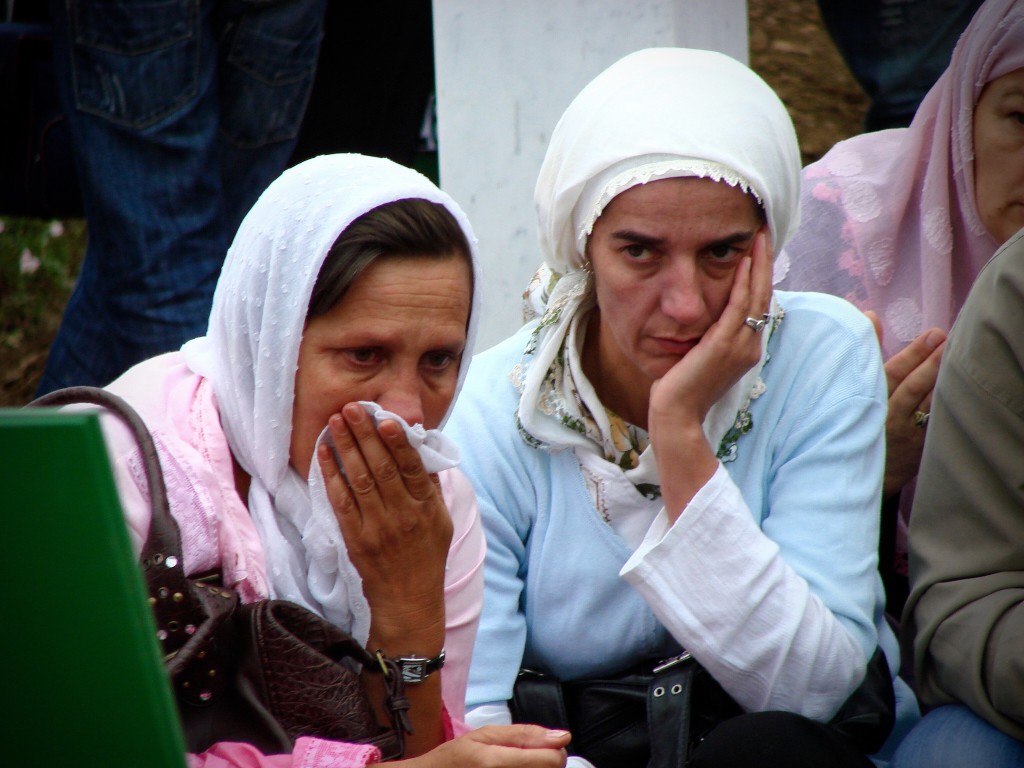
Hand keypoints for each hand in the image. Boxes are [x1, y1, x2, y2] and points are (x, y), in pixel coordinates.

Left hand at [318, 402, 452, 645]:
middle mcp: (403, 516)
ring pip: (360, 480)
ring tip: (337, 421)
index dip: (399, 443)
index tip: (387, 419)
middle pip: (382, 468)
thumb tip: (421, 447)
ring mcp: (378, 528)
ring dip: (346, 448)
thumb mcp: (440, 520)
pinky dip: (331, 475)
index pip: (412, 469)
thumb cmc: (427, 556)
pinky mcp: (356, 539)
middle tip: (353, 408)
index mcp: (427, 508)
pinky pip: (341, 502)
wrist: (408, 600)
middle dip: (366, 435)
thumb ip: (430, 485)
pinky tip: (324, 453)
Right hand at [393, 726, 570, 767]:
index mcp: (496, 762)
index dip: (554, 750)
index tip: (543, 747)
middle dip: (546, 763)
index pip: (553, 760)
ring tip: (518, 767)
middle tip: (526, 758)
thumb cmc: (456, 758)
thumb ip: (524, 734)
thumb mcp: (485, 735)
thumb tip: (563, 736)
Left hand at [649, 229, 772, 426]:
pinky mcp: (723, 346)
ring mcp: (740, 346)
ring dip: (758, 264)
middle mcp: (749, 346)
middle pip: (764, 296)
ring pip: (756, 297)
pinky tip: (741, 261)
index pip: (758, 305)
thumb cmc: (680, 391)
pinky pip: (737, 307)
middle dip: (765, 263)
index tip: (758, 251)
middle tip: (765, 233)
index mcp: (745, 348)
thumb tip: (702, 320)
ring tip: (759, 238)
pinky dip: (742, 283)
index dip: (760, 276)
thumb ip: (707, 338)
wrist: (676, 416)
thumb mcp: (699, 358)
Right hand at [864, 312, 945, 497]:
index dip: (911, 355)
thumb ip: (864, 352)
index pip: (890, 376)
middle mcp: (885, 418)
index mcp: (866, 402)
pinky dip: (948, 408)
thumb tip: (869, 315)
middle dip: (930, 363)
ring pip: (927, 406)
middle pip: (911, 388)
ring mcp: (904, 435)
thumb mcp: (853, 388)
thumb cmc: (857, 418)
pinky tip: (962, 391)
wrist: (859, 469)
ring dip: (942, 381)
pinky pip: (936, 426)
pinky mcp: (919, 449)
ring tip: (958, 357)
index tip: (932, 335)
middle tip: (949, 340)